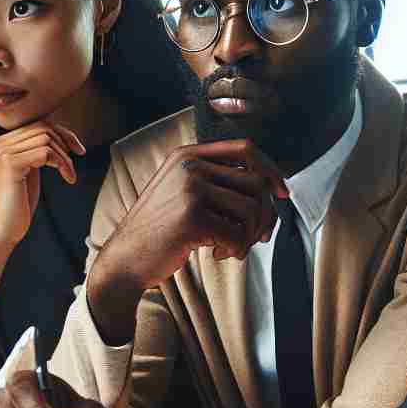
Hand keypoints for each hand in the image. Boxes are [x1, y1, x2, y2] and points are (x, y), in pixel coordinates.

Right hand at [0, 121, 86, 248]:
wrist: (3, 230)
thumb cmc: (19, 203)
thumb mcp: (29, 170)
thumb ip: (36, 150)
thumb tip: (58, 131)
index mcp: (1, 143)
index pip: (37, 125)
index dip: (62, 134)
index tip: (78, 150)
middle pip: (43, 128)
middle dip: (65, 143)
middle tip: (73, 166)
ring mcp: (3, 152)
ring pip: (47, 139)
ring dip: (65, 158)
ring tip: (69, 175)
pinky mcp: (11, 163)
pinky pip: (46, 153)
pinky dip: (63, 164)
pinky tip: (68, 179)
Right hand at [87, 139, 287, 343]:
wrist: (125, 258)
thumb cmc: (158, 232)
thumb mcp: (180, 192)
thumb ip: (215, 182)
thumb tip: (270, 191)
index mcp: (187, 155)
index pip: (245, 148)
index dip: (270, 169)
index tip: (282, 192)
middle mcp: (189, 167)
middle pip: (255, 182)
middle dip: (264, 214)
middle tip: (255, 236)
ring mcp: (190, 190)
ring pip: (252, 208)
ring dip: (251, 235)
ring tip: (234, 247)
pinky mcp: (192, 218)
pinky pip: (238, 234)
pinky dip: (237, 249)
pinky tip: (219, 255)